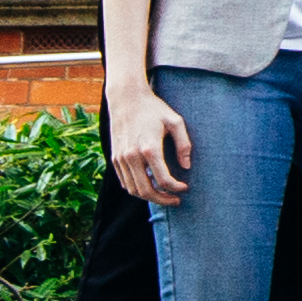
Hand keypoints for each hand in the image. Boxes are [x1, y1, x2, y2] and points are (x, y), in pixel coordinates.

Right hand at [108, 84, 191, 206]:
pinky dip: (136, 189)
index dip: (176, 188)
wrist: (126, 99)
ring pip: (133, 189)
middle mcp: (131, 156)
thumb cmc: (154, 109)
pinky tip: (150, 186)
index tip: (186, 188)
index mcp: (149, 148)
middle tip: (176, 201)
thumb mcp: (176, 122)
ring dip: (149, 197)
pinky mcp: (114, 158)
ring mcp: (120, 158)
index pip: (163, 180)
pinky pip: (124, 182)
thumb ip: (184, 144)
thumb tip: (187, 166)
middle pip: (146, 190)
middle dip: (163, 200)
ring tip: (165, 196)